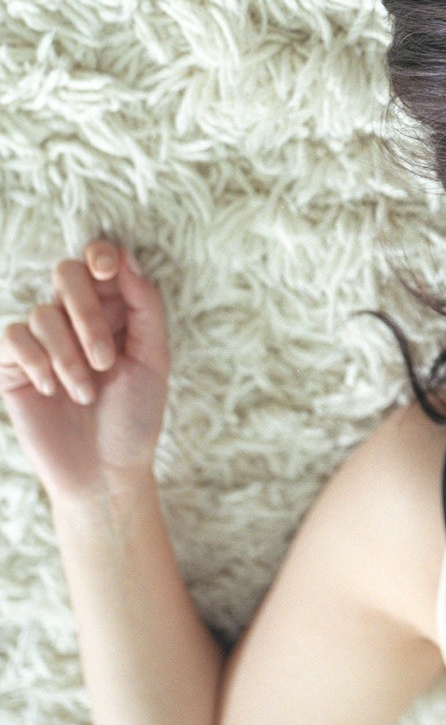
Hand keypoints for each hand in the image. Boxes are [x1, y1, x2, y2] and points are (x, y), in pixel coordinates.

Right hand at [0, 240, 170, 503]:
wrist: (105, 470)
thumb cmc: (135, 416)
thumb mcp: (153, 360)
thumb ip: (144, 308)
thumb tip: (125, 260)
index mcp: (116, 313)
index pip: (100, 263)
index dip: (102, 255)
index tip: (109, 268)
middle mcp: (76, 319)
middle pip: (67, 274)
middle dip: (88, 314)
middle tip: (107, 360)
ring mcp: (42, 340)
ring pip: (43, 313)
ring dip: (70, 356)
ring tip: (87, 393)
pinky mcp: (13, 364)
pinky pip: (12, 336)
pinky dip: (38, 361)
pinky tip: (54, 390)